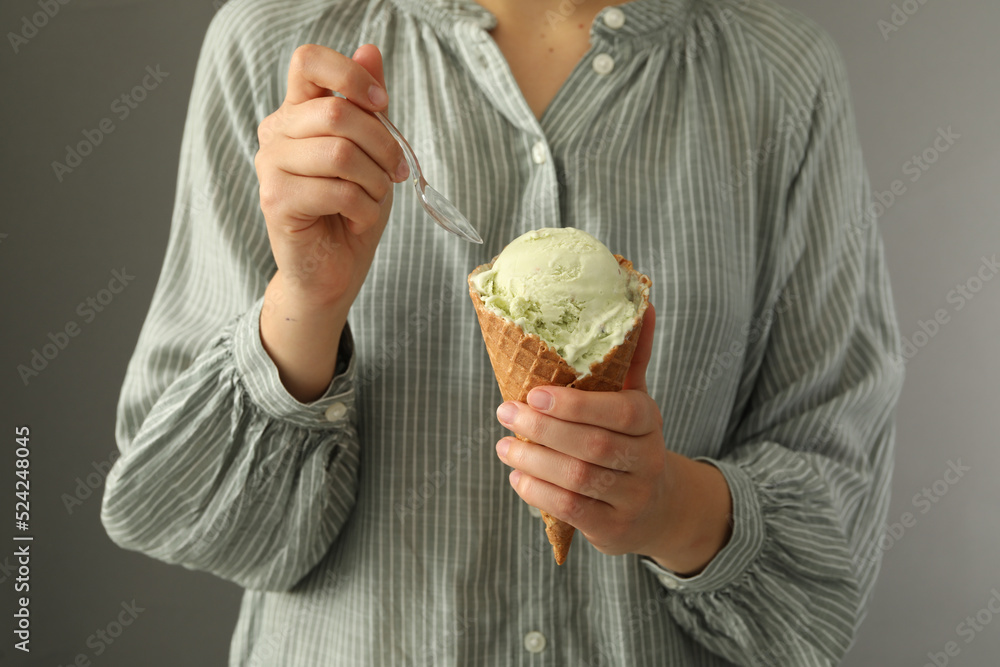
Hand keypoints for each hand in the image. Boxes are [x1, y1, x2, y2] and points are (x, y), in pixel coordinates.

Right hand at [255, 43, 407, 307]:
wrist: (333, 270)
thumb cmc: (351, 209)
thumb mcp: (371, 152)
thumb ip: (368, 105)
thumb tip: (370, 49)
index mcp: (296, 112)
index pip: (308, 60)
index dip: (351, 74)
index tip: (382, 105)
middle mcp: (276, 132)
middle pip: (336, 110)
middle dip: (382, 145)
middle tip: (397, 173)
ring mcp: (270, 165)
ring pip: (340, 152)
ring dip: (375, 181)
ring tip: (374, 198)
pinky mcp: (275, 200)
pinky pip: (336, 191)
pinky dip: (364, 208)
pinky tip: (357, 220)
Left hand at [494, 306, 732, 573]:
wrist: (659, 508)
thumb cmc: (631, 442)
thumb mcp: (634, 400)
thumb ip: (631, 357)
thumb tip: (642, 302)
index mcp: (648, 420)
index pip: (619, 412)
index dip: (574, 405)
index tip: (532, 394)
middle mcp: (645, 460)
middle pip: (592, 445)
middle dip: (543, 430)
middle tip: (505, 413)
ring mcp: (631, 497)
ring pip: (578, 478)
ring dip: (533, 460)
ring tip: (504, 445)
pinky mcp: (613, 528)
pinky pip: (571, 510)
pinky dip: (538, 492)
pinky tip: (517, 476)